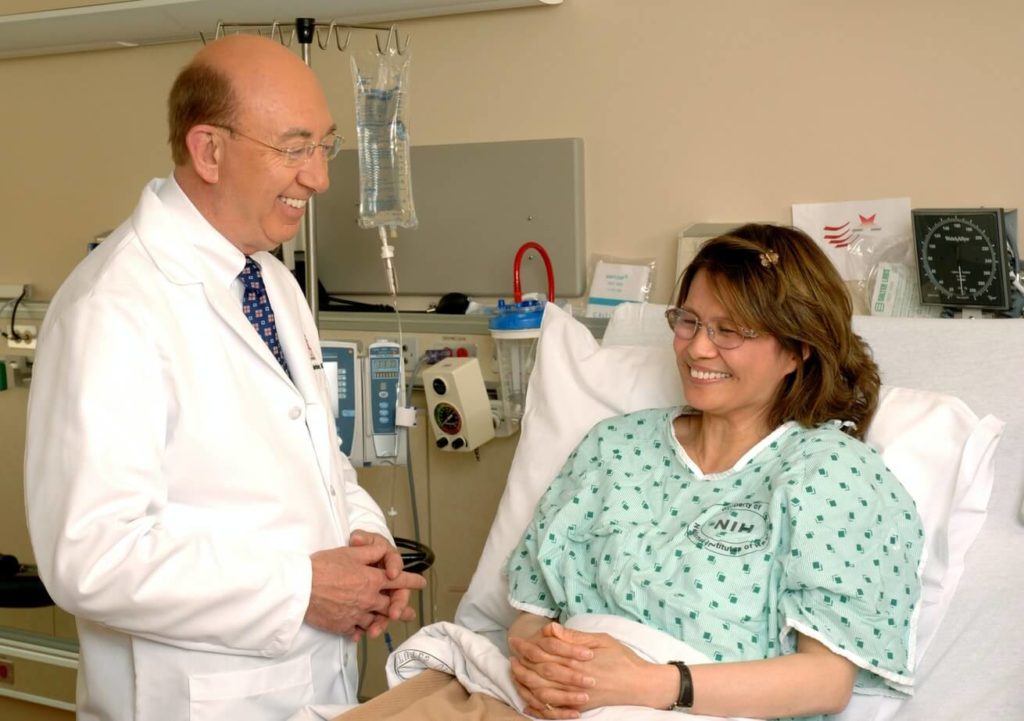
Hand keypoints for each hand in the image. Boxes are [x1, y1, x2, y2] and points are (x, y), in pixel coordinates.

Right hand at [304, 538, 424, 639]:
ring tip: (385, 626)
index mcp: (373, 580)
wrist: (301, 588)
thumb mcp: (350, 552)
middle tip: (409, 614)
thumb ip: (370, 552)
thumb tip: (383, 552)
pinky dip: (359, 631)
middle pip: (390, 605)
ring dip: (381, 623)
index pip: (399, 580)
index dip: (412, 581)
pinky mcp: (342, 626)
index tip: (421, 583)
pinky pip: (355, 631)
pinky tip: (359, 633)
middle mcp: (368, 599)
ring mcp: (356, 614)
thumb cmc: (323, 566)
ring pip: (374, 621)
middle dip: (401, 608)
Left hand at [511, 624, 664, 715]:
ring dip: (525, 682)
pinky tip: (528, 700)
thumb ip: (574, 637)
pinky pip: (554, 710)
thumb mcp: (601, 640)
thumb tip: (551, 629)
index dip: (527, 647)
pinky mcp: (581, 708)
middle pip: (540, 672)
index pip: (545, 653)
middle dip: (522, 662)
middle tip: (510, 654)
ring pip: (543, 691)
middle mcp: (575, 680)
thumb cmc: (622, 658)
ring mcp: (576, 696)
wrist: (641, 685)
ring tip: (515, 673)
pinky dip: (538, 706)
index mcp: (578, 660)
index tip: (516, 640)